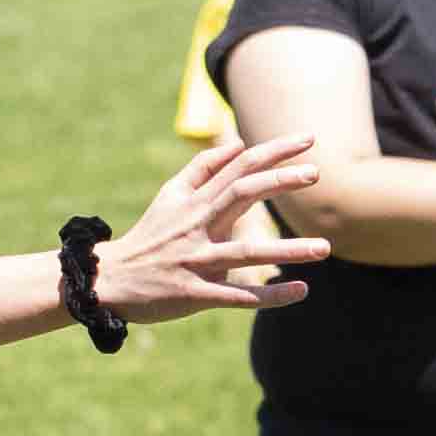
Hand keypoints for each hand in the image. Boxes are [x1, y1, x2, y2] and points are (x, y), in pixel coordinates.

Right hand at [98, 136, 326, 325]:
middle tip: (316, 174)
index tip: (309, 140)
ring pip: (246, 252)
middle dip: (279, 181)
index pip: (240, 166)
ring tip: (325, 248)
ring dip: (287, 250)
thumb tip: (238, 144)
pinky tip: (301, 290)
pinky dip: (269, 295)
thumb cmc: (150, 235)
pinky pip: (237, 295)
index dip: (274, 151)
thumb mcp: (170, 195)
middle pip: (242, 194)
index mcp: (196, 200)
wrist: (110, 279)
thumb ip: (203, 168)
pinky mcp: (195, 293)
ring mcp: (197, 260)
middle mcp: (198, 225)